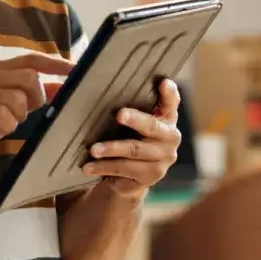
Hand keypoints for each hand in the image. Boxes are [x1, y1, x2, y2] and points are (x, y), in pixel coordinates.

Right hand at [0, 53, 73, 163]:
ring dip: (19, 116)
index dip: (56, 64)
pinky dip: (7, 127)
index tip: (75, 69)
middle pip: (30, 78)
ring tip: (7, 121)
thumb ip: (34, 95)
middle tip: (27, 110)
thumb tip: (62, 87)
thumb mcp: (9, 105)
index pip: (32, 60)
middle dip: (36, 98)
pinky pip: (5, 117)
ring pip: (19, 99)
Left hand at [82, 77, 181, 198]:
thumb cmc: (130, 137)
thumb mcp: (133, 121)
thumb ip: (132, 105)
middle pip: (152, 126)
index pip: (171, 102)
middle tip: (119, 114)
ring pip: (135, 150)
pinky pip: (125, 169)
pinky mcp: (151, 176)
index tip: (163, 83)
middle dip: (135, 119)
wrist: (131, 176)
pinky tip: (89, 166)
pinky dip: (104, 167)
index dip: (169, 93)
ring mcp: (163, 158)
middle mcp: (171, 137)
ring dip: (112, 149)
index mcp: (167, 117)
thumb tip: (102, 84)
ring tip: (93, 149)